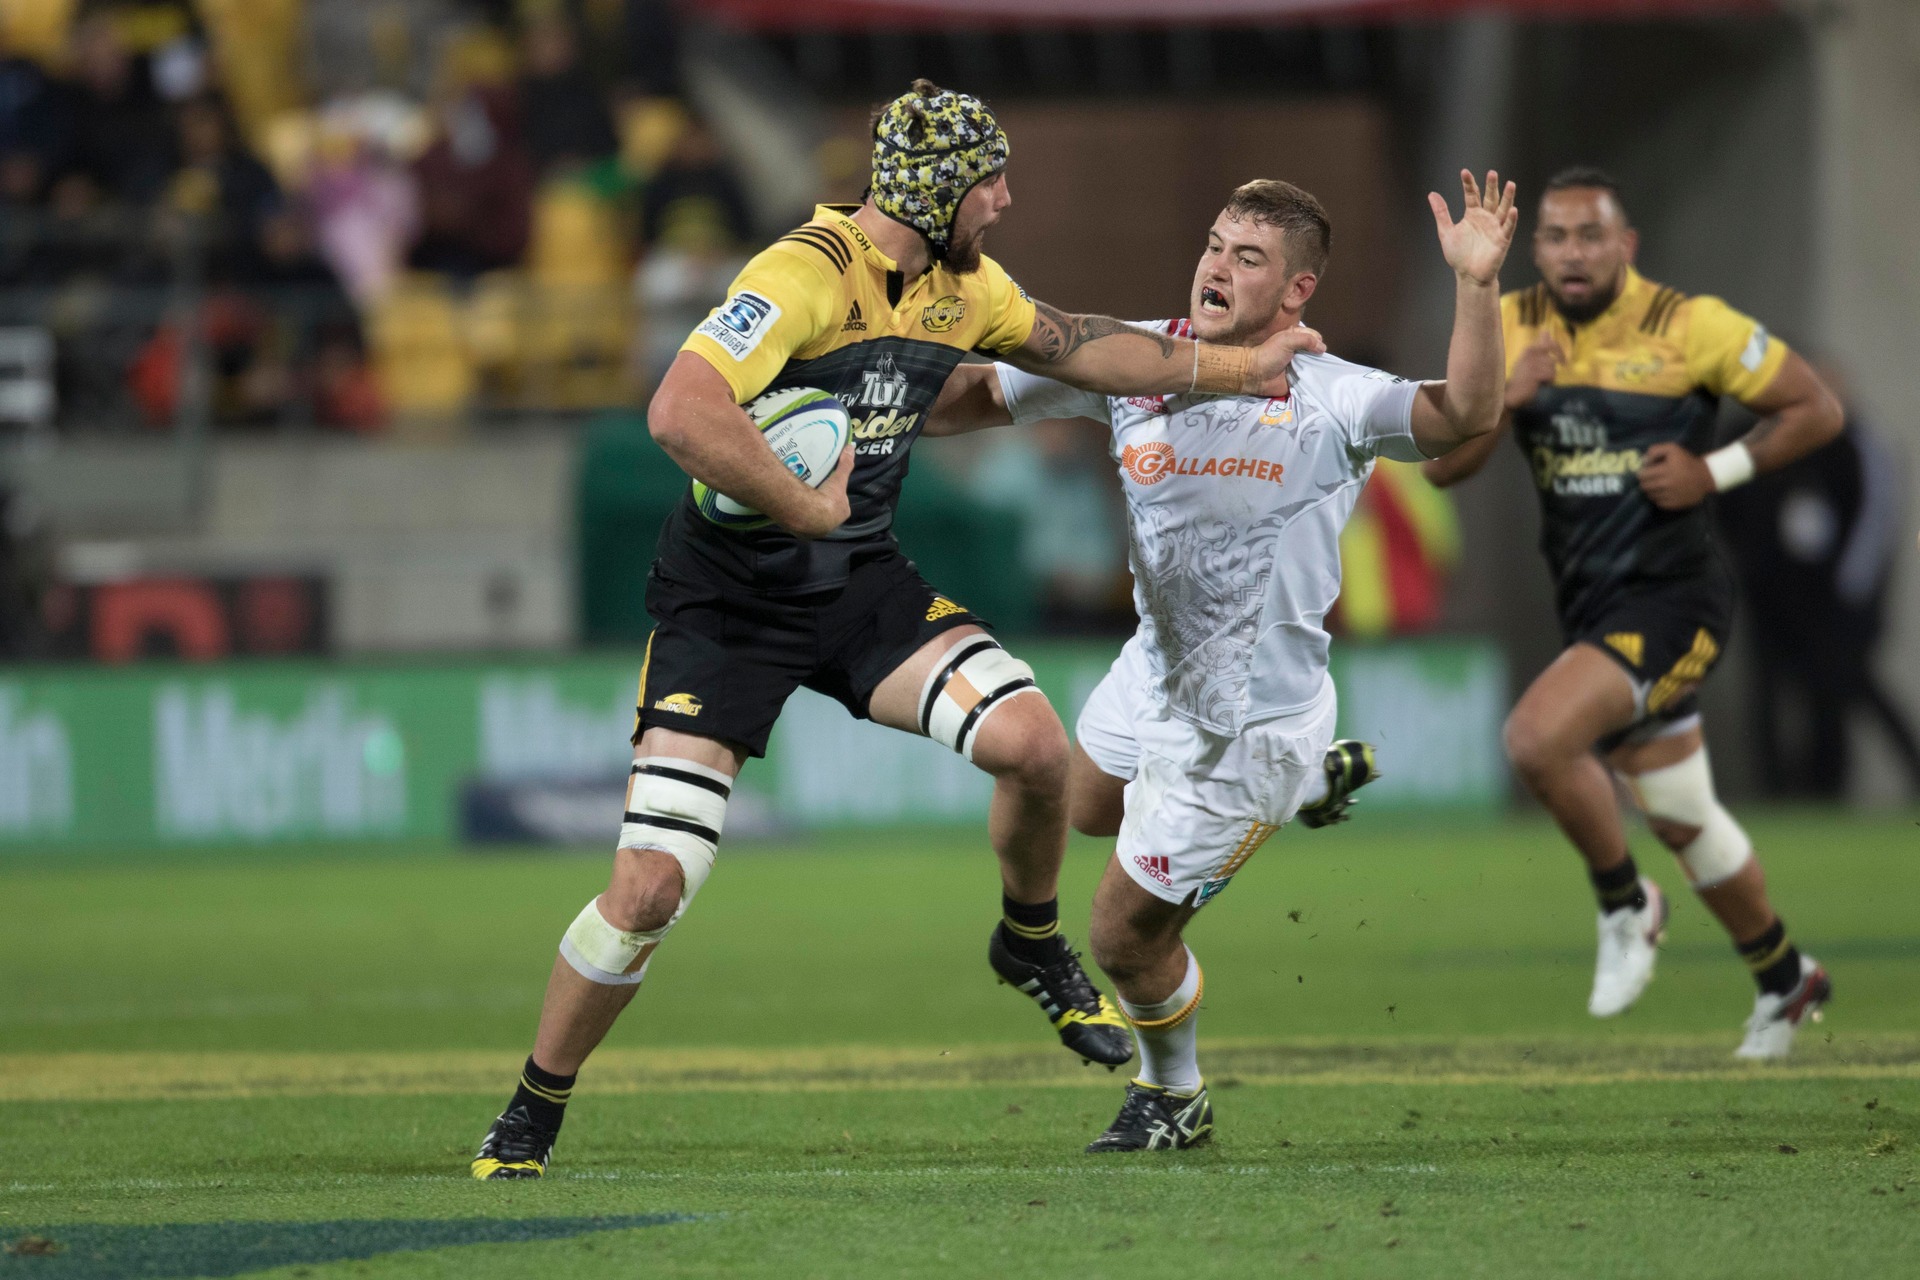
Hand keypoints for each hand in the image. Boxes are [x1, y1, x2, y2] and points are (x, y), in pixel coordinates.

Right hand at [788, 445, 855, 538]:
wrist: (809, 515)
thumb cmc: (827, 497)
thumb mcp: (838, 479)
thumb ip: (845, 464)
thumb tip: (851, 447)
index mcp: (842, 513)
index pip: (841, 503)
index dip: (835, 496)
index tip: (827, 489)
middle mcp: (832, 525)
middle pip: (828, 512)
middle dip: (822, 504)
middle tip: (813, 492)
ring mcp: (817, 530)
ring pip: (815, 519)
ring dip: (810, 511)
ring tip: (802, 499)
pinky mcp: (804, 533)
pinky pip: (802, 523)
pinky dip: (799, 517)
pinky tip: (794, 509)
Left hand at [1245, 323, 1325, 396]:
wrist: (1255, 375)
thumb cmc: (1270, 355)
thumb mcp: (1287, 340)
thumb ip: (1306, 340)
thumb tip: (1323, 348)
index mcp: (1294, 338)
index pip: (1312, 336)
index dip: (1317, 340)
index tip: (1319, 347)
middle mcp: (1298, 350)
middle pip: (1315, 350)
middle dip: (1319, 355)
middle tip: (1322, 360)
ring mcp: (1298, 365)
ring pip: (1314, 364)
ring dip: (1319, 367)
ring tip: (1324, 370)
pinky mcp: (1297, 378)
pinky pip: (1309, 377)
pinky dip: (1315, 378)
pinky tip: (1321, 379)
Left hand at [1430, 169, 1517, 286]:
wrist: (1468, 275)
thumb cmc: (1458, 255)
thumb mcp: (1446, 232)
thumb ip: (1441, 213)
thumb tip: (1432, 194)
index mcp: (1472, 214)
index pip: (1472, 195)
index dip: (1468, 184)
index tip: (1464, 172)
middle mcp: (1486, 218)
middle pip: (1490, 198)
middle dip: (1491, 186)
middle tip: (1492, 173)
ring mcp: (1495, 228)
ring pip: (1503, 209)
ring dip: (1507, 198)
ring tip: (1510, 184)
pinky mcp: (1502, 240)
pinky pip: (1508, 227)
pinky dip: (1511, 219)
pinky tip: (1513, 210)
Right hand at [1505, 332, 1561, 408]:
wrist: (1511, 393)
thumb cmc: (1522, 377)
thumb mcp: (1530, 358)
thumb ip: (1539, 345)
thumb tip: (1545, 330)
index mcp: (1529, 349)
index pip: (1551, 344)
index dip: (1560, 352)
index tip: (1563, 361)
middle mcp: (1530, 354)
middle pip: (1552, 360)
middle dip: (1552, 369)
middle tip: (1550, 376)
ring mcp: (1531, 363)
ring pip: (1552, 368)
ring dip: (1549, 377)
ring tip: (1539, 381)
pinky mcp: (1533, 373)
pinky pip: (1550, 375)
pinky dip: (1548, 381)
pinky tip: (1539, 384)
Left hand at [1637, 442, 1714, 509]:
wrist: (1705, 476)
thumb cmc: (1687, 461)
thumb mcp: (1673, 449)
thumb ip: (1656, 450)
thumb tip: (1643, 461)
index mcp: (1666, 470)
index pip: (1642, 475)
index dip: (1642, 473)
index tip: (1647, 472)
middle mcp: (1667, 484)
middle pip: (1644, 486)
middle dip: (1645, 482)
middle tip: (1651, 479)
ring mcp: (1670, 495)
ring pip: (1650, 495)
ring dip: (1651, 490)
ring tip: (1658, 485)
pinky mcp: (1674, 504)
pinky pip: (1658, 503)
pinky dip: (1659, 498)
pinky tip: (1665, 492)